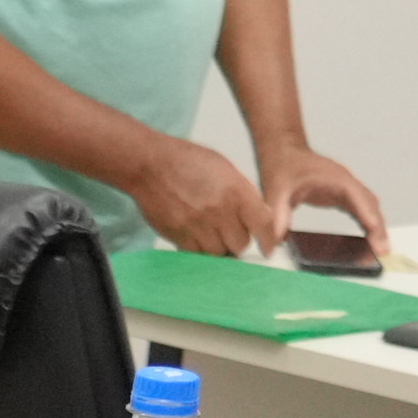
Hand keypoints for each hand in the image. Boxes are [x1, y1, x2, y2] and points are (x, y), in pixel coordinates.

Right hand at [125, 135, 270, 257]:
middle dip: (239, 240)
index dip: (269, 240)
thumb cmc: (186, 161)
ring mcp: (198, 226)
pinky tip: (197, 236)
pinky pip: (197, 255)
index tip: (269, 248)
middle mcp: (219, 211)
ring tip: (212, 233)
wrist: (149, 164)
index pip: (263, 224)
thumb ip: (243, 192)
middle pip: (241, 244)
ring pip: (219, 253)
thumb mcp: (224, 168)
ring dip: (219, 247)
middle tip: (231, 231)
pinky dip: (200, 250)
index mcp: (236, 191)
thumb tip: (258, 215)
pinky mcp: (179, 236)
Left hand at [259, 142, 388, 269]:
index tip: (375, 229)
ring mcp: (347, 188)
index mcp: (334, 178)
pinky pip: (362, 211)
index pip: (356, 196)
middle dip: (378, 227)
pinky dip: (369, 224)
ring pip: (370, 208)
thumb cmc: (283, 167)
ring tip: (381, 250)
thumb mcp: (276, 191)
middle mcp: (346, 182)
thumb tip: (277, 238)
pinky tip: (371, 240)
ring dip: (377, 227)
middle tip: (382, 250)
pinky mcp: (343, 195)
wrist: (284, 152)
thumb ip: (278, 214)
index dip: (367, 213)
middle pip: (369, 205)